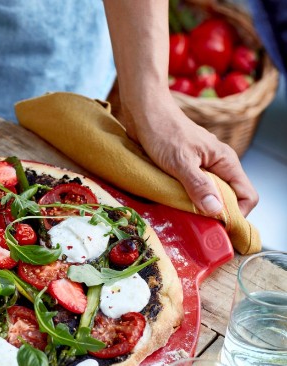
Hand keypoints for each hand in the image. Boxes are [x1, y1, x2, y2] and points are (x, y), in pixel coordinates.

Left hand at [122, 91, 257, 216]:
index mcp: (225, 161)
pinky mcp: (186, 168)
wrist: (144, 112)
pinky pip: (194, 190)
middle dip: (216, 214)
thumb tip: (216, 210)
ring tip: (184, 217)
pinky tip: (174, 205)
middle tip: (197, 227)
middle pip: (229, 198)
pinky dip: (187, 200)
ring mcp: (202, 167)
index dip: (236, 214)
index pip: (247, 195)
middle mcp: (218, 165)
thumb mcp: (180, 162)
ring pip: (210, 195)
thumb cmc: (162, 132)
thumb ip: (198, 185)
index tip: (216, 227)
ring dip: (199, 208)